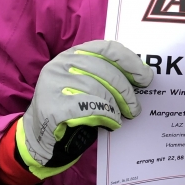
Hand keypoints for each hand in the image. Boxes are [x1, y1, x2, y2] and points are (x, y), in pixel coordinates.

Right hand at [17, 40, 153, 178]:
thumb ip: (106, 76)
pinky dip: (105, 115)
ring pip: (98, 89)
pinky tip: (110, 123)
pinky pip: (89, 107)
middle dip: (126, 90)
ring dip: (115, 106)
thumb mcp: (87, 85)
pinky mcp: (52, 105)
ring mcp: (53, 83)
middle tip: (135, 107)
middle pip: (106, 71)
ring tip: (121, 116)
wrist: (39, 137)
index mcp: (73, 54)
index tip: (145, 77)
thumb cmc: (71, 109)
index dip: (130, 61)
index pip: (107, 48)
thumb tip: (141, 77)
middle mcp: (61, 64)